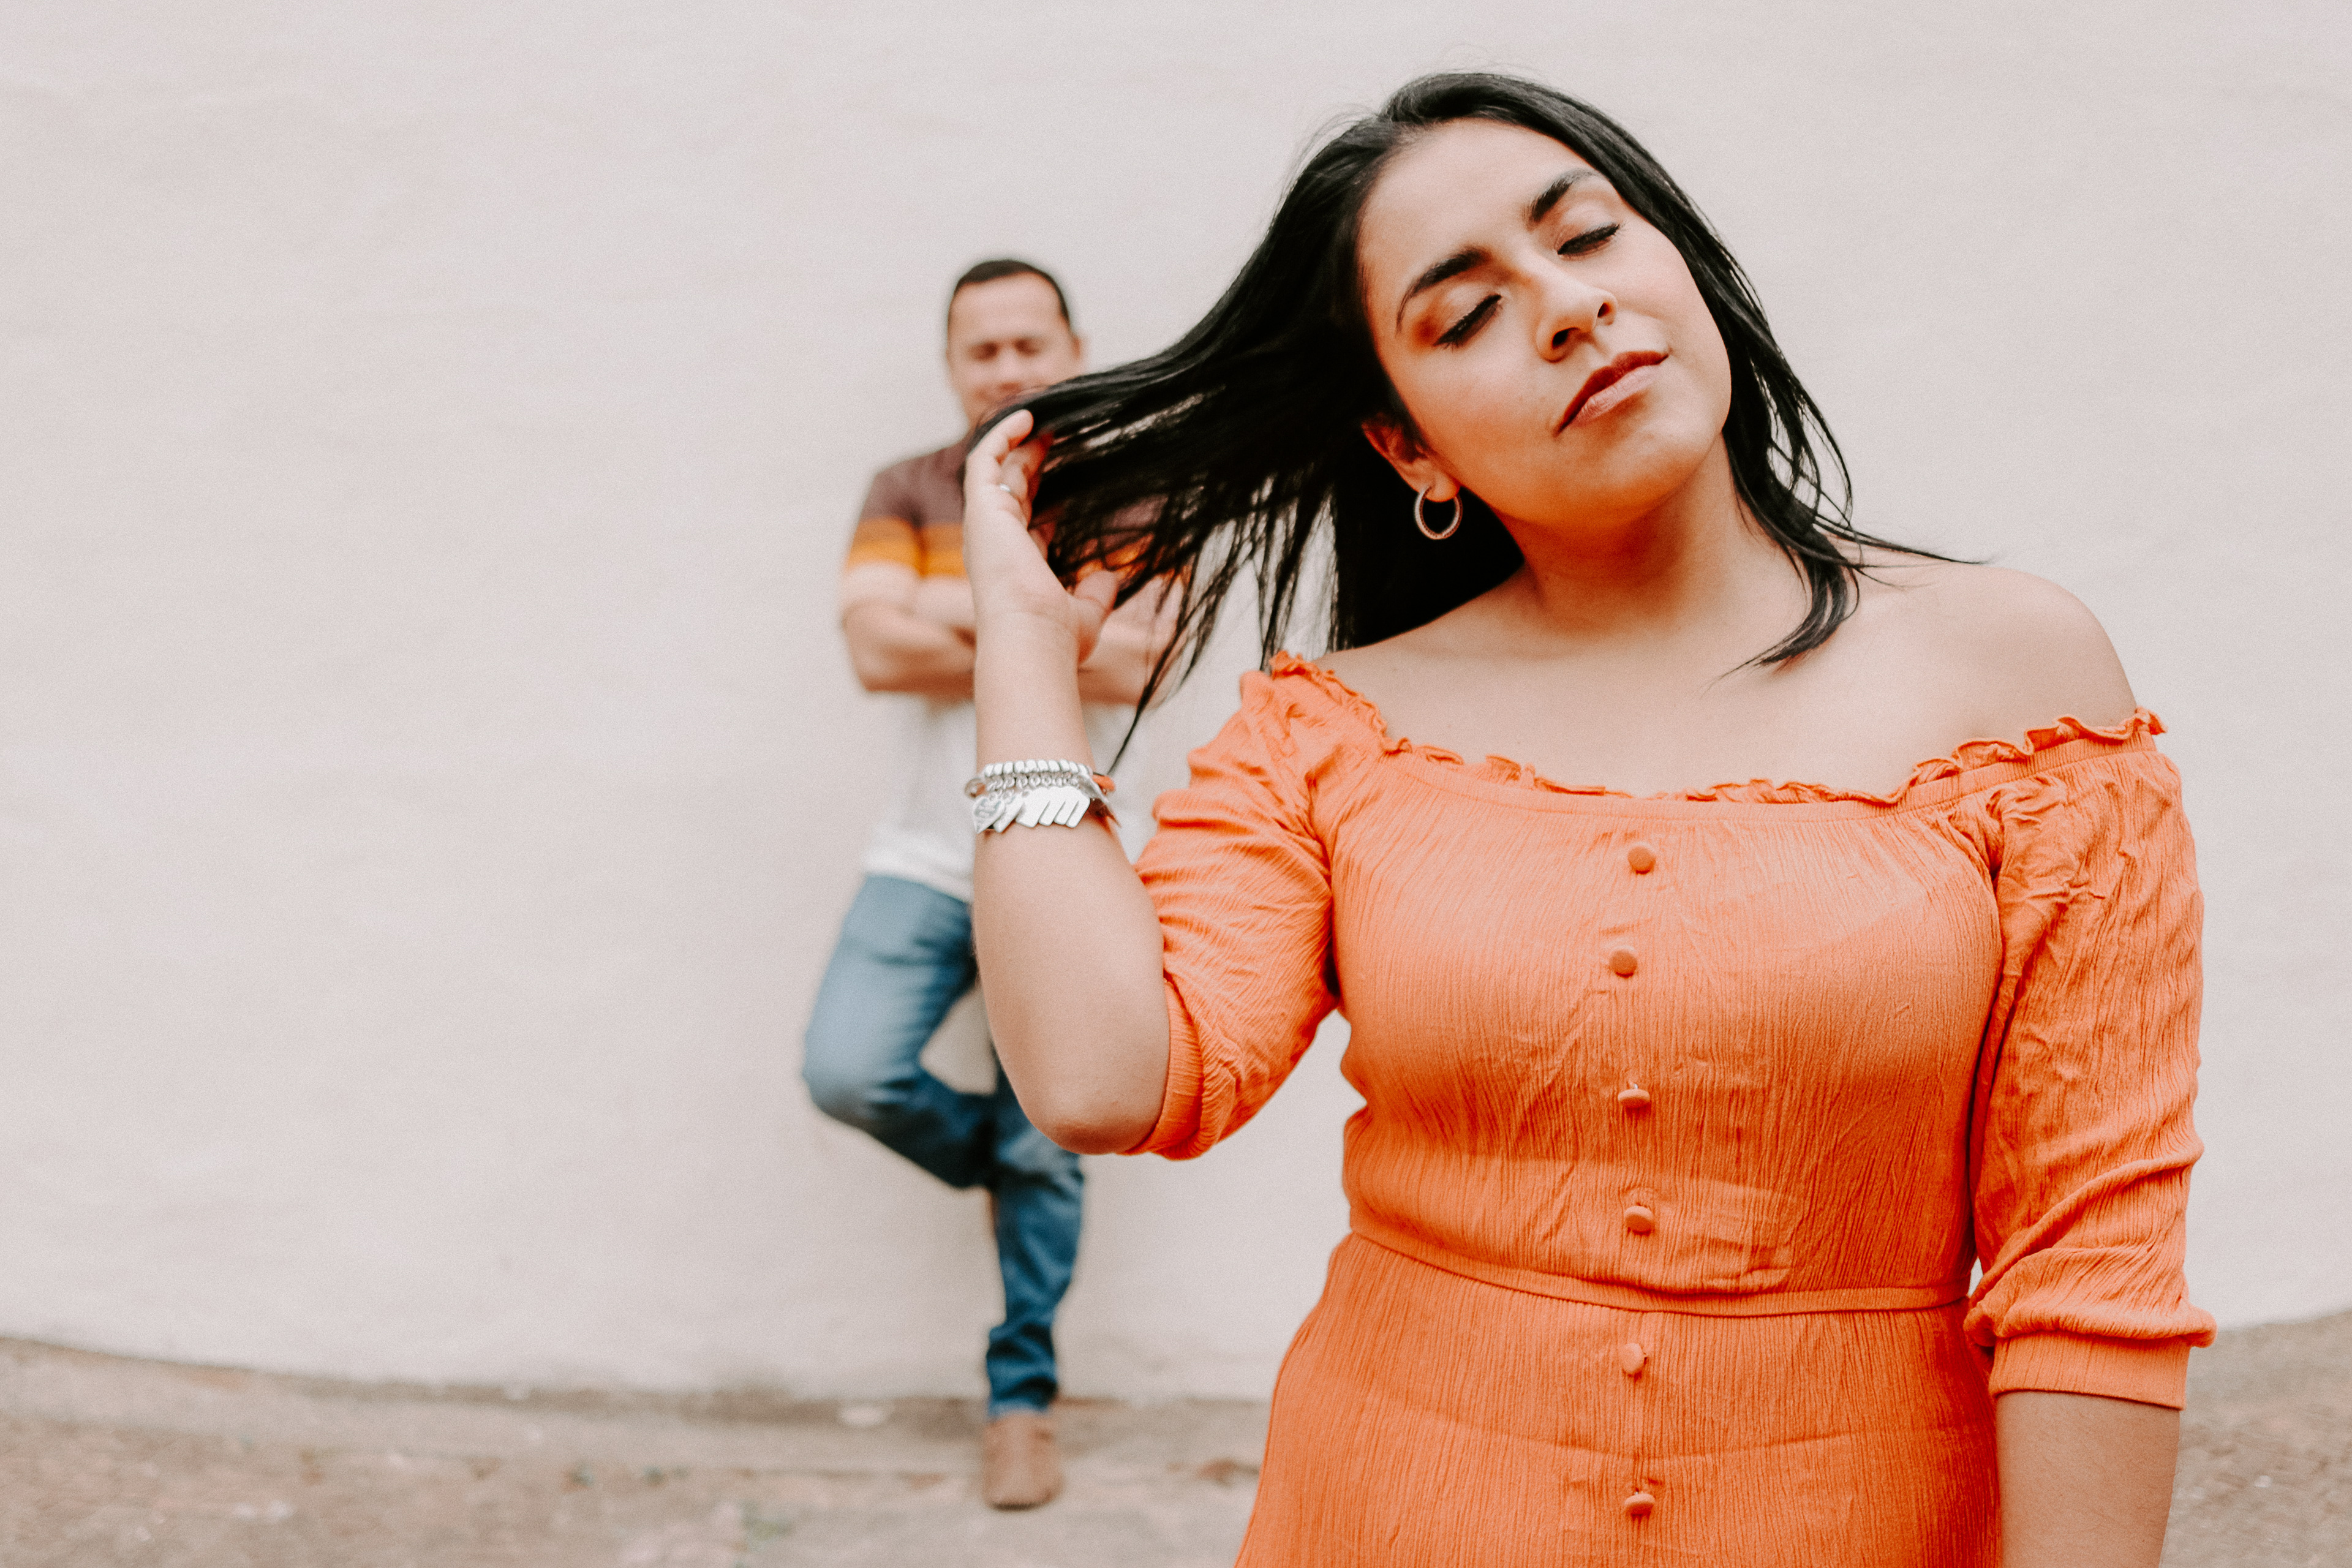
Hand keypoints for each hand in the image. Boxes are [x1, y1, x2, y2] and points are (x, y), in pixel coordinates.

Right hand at [963, 411, 1118, 663]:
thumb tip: (1110, 577)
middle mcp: (993, 542)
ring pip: (995, 469)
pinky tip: (1028, 417)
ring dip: (1016, 442)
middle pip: (1009, 489)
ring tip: (1042, 417)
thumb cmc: (1054, 637)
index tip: (1066, 475)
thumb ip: (1096, 594)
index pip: (1026, 521)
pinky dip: (1001, 435)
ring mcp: (984, 524)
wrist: (1032, 638)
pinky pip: (984, 459)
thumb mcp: (1086, 614)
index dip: (1043, 495)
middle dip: (1029, 460)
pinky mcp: (982, 508)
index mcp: (1014, 565)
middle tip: (1055, 435)